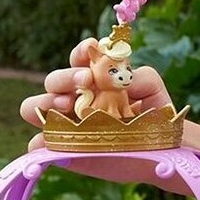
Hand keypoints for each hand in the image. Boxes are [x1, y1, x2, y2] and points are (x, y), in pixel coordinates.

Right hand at [19, 38, 175, 151]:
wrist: (162, 148)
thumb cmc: (154, 114)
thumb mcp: (154, 91)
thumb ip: (142, 78)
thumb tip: (125, 78)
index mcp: (95, 78)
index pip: (78, 58)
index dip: (81, 51)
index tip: (92, 48)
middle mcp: (76, 98)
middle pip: (53, 81)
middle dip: (64, 78)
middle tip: (84, 80)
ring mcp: (67, 124)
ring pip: (36, 108)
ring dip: (43, 103)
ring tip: (64, 106)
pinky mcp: (66, 151)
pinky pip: (41, 146)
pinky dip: (39, 143)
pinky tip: (47, 141)